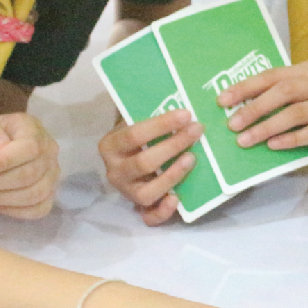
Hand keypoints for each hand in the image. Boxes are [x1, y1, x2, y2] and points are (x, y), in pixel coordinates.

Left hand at [0, 112, 58, 218]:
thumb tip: (0, 145)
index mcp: (32, 128)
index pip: (29, 148)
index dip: (5, 162)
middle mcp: (48, 150)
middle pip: (28, 175)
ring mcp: (50, 175)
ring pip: (32, 195)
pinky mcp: (46, 196)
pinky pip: (36, 210)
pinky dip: (9, 210)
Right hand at [98, 107, 204, 224]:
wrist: (126, 155)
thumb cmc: (136, 133)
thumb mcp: (134, 118)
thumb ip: (146, 108)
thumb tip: (174, 90)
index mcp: (110, 146)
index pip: (134, 135)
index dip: (161, 125)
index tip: (186, 114)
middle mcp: (114, 171)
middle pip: (143, 163)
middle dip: (173, 146)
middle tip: (197, 131)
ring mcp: (126, 192)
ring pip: (146, 193)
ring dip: (172, 176)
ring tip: (192, 159)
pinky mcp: (138, 207)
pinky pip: (148, 217)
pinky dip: (162, 212)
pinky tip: (178, 199)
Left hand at [218, 61, 307, 170]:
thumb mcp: (299, 104)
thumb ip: (277, 103)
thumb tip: (236, 113)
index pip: (273, 75)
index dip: (246, 87)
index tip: (223, 101)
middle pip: (285, 91)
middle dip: (255, 108)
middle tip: (233, 125)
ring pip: (298, 112)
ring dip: (268, 127)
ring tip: (247, 140)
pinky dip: (291, 139)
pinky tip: (273, 146)